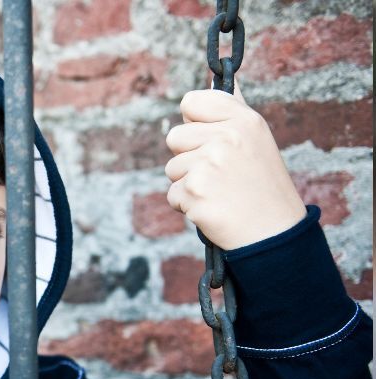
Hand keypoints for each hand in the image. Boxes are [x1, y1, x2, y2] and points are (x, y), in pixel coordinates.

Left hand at [164, 80, 305, 249]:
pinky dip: (187, 205)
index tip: (208, 139)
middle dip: (188, 158)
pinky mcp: (195, 192)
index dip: (192, 123)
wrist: (274, 233)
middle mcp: (227, 137)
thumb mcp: (256, 139)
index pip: (191, 102)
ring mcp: (209, 164)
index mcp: (243, 120)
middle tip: (217, 174)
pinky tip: (213, 208)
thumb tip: (214, 79)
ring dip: (188, 184)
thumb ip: (231, 110)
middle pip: (174, 137)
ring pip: (172, 168)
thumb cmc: (263, 186)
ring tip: (219, 193)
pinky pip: (173, 194)